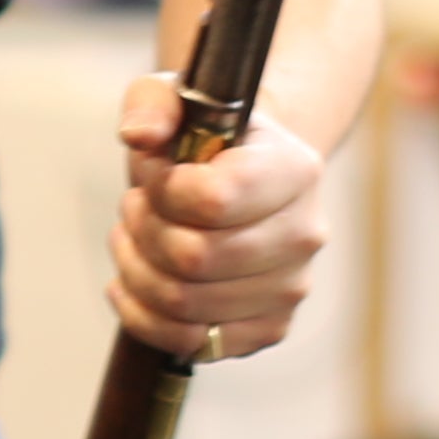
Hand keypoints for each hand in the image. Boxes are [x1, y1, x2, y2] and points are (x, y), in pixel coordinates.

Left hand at [108, 79, 328, 363]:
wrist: (233, 179)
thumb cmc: (200, 137)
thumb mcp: (173, 97)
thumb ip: (151, 104)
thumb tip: (140, 137)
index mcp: (294, 169)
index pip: (214, 200)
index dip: (163, 190)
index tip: (157, 173)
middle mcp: (305, 233)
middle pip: (191, 258)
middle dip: (143, 229)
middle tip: (137, 206)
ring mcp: (290, 288)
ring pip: (181, 302)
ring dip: (135, 268)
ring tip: (136, 236)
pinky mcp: (266, 329)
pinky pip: (187, 341)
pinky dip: (141, 314)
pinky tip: (133, 281)